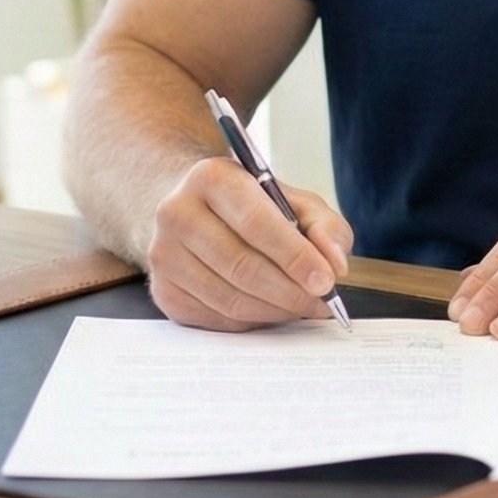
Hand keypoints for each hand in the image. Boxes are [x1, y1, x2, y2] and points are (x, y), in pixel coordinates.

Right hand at [146, 155, 353, 330]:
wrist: (194, 210)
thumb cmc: (251, 206)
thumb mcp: (294, 201)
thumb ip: (324, 227)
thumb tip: (334, 265)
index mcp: (211, 177)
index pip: (256, 222)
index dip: (294, 256)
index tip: (326, 280)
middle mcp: (177, 212)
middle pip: (241, 265)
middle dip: (290, 291)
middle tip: (321, 302)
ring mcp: (164, 254)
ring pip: (230, 298)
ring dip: (275, 310)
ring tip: (303, 306)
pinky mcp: (163, 290)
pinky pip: (216, 318)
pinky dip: (252, 320)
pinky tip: (272, 309)